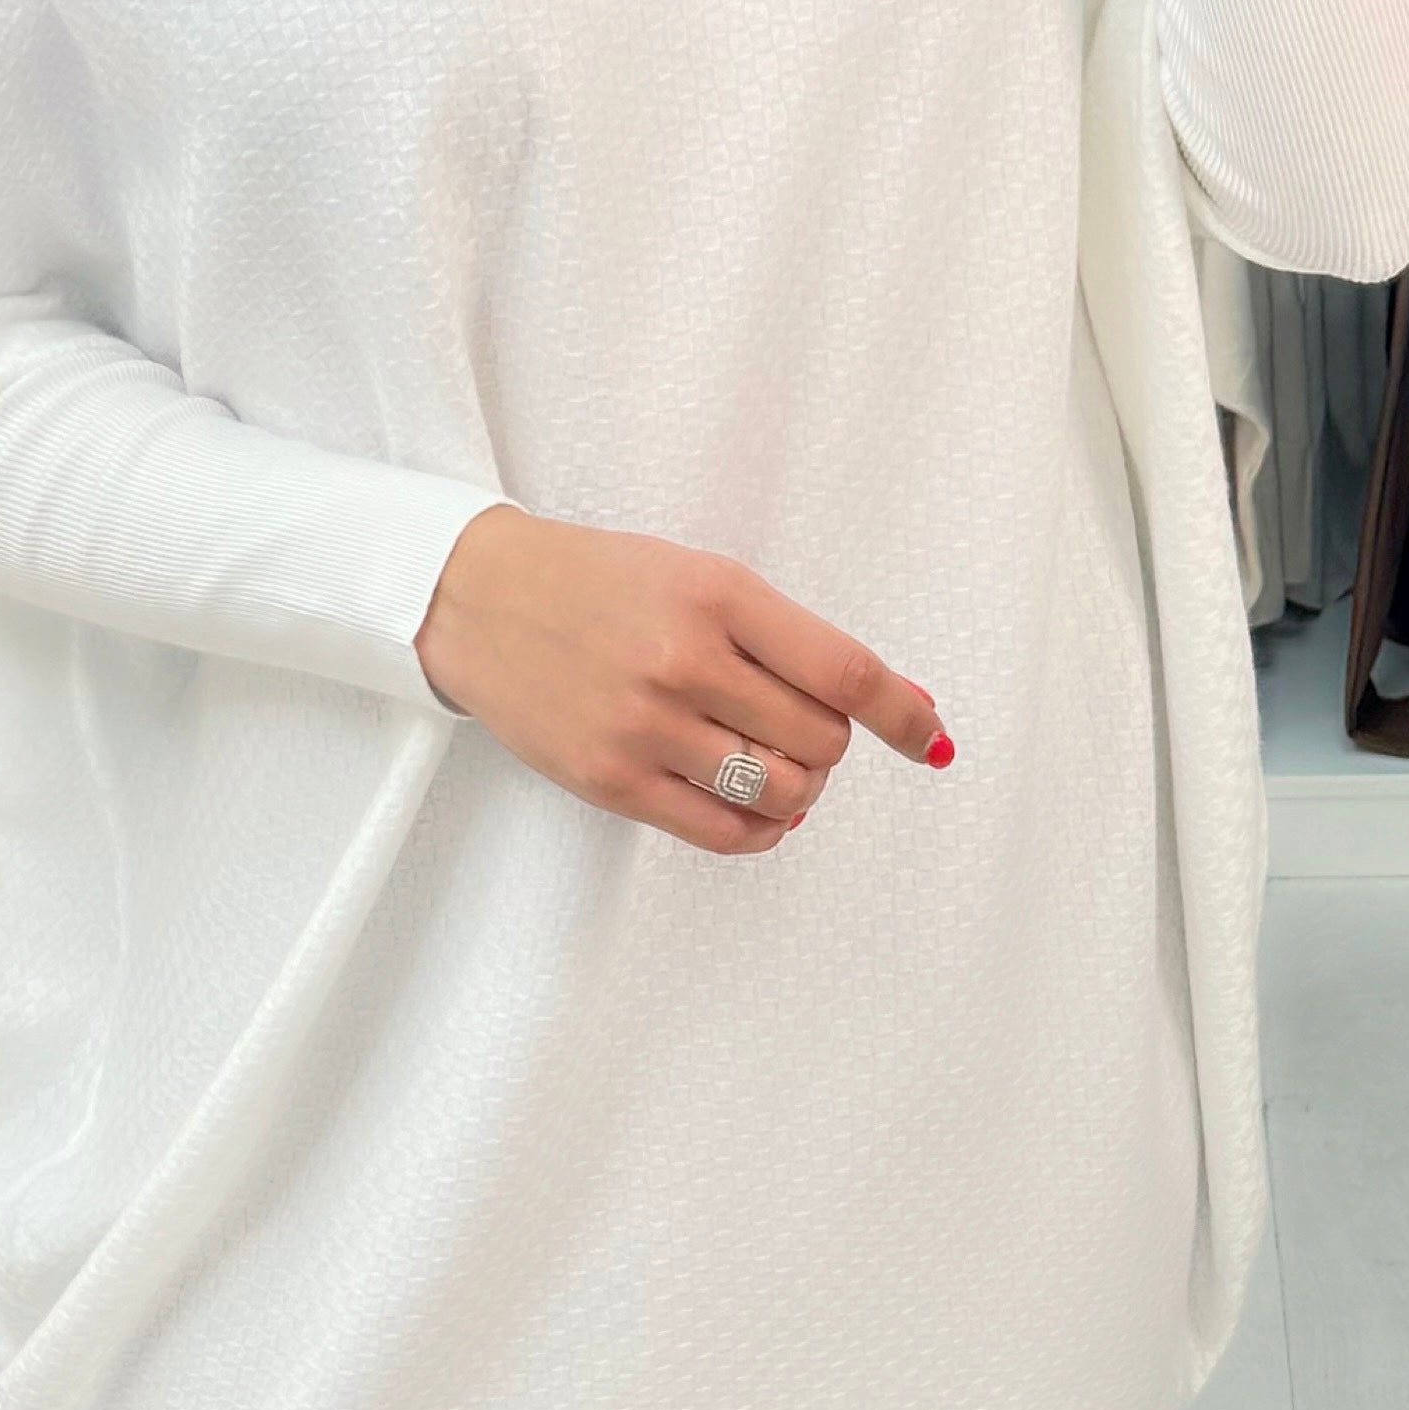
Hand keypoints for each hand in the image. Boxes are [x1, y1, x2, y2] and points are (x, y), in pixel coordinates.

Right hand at [413, 503, 951, 852]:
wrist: (480, 599)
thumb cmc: (599, 585)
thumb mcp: (698, 577)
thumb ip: (787, 638)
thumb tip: (894, 701)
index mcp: (718, 595)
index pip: (845, 672)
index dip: (903, 713)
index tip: (929, 737)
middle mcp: (685, 661)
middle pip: (822, 741)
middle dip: (828, 743)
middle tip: (795, 726)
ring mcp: (646, 726)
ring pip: (783, 792)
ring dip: (797, 788)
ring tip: (768, 763)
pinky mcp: (613, 780)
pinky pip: (725, 832)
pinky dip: (761, 828)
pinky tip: (754, 806)